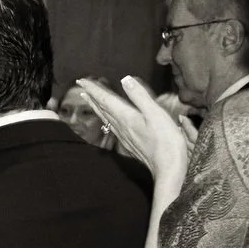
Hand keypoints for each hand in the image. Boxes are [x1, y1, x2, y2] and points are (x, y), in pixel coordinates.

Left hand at [76, 75, 193, 183]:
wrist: (167, 168)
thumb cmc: (165, 141)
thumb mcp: (155, 113)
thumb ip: (139, 96)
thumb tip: (125, 79)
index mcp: (126, 117)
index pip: (105, 99)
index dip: (93, 89)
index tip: (81, 80)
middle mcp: (121, 126)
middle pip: (102, 108)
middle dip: (92, 96)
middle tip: (81, 87)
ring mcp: (124, 136)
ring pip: (105, 117)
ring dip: (96, 106)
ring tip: (89, 99)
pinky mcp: (129, 142)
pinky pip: (112, 125)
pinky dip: (106, 117)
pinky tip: (108, 119)